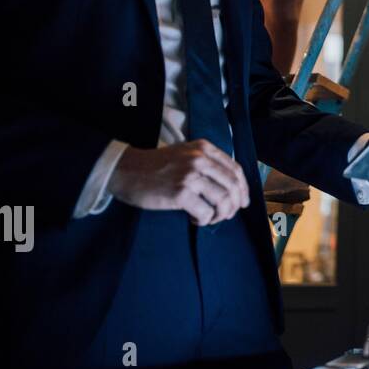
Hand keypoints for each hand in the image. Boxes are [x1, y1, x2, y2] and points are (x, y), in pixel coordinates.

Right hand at [109, 139, 249, 225]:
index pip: (235, 170)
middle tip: (227, 215)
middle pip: (233, 186)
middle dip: (234, 205)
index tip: (242, 202)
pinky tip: (194, 219)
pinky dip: (204, 220)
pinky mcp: (180, 193)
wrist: (125, 170)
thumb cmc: (155, 166)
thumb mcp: (185, 153)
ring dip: (220, 214)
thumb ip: (207, 163)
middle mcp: (200, 159)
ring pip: (223, 200)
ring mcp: (190, 175)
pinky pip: (205, 212)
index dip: (243, 189)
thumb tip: (232, 187)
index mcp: (204, 148)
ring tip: (209, 218)